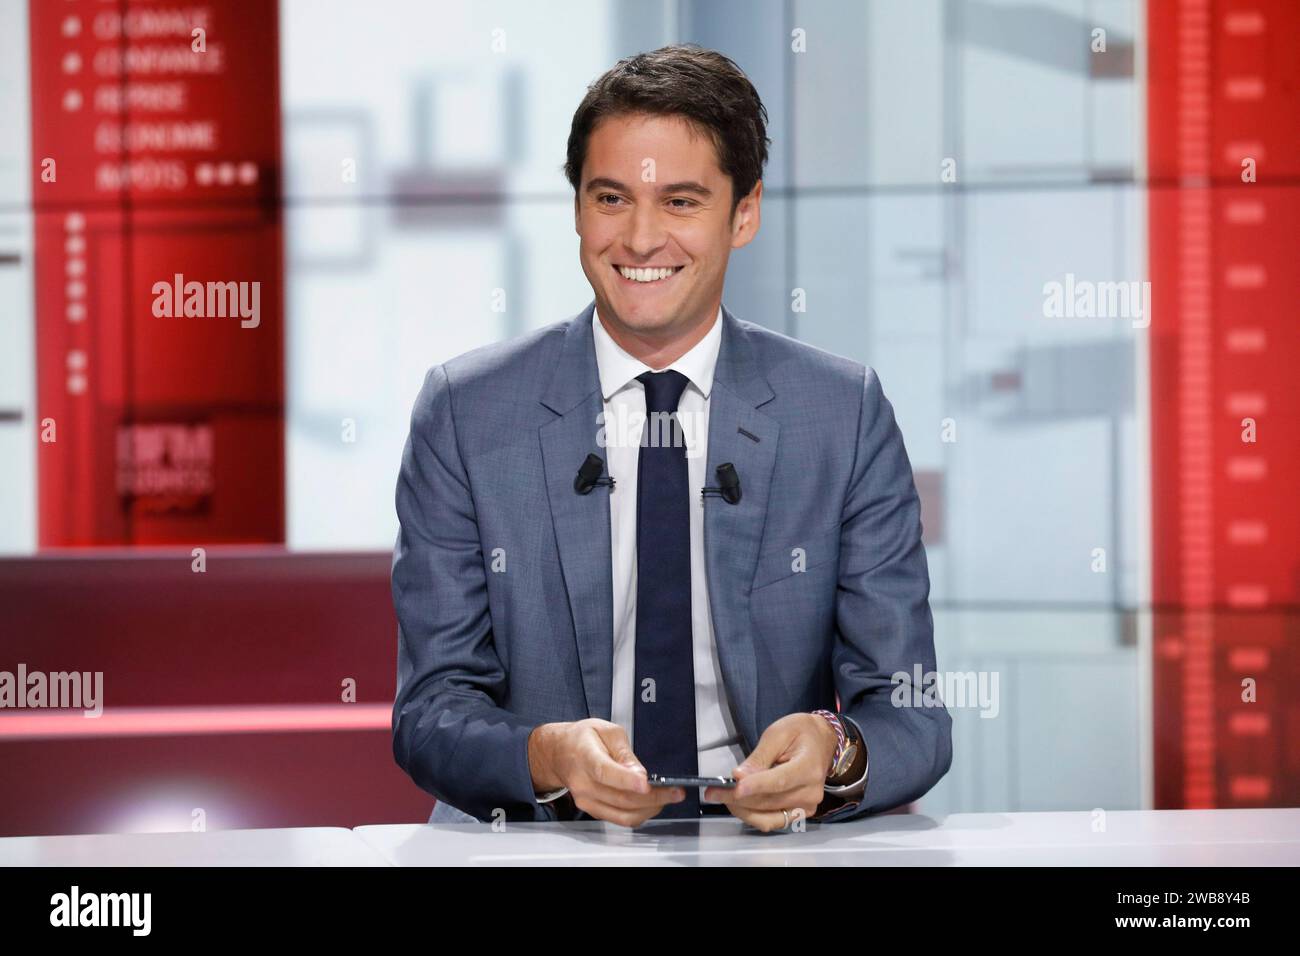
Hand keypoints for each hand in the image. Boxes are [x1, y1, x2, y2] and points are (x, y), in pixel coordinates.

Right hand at [528, 719, 685, 826]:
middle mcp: (583, 783)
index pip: (605, 772)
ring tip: (668, 797)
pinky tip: (652, 803)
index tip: (647, 784)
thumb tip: (640, 774)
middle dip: (654, 797)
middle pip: (621, 798)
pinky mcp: (592, 810)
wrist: (559, 752)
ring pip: (623, 814)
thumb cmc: (582, 739)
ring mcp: (586, 800)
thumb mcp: (606, 730)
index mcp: (585, 756)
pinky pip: (619, 819)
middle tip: (675, 791)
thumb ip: (625, 752)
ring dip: (650, 809)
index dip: (627, 780)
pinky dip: (640, 814)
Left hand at [703, 713, 837, 831]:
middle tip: (712, 791)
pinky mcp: (801, 814)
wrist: (823, 741)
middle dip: (736, 798)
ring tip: (721, 796)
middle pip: (768, 802)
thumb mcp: (778, 734)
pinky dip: (752, 815)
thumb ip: (759, 757)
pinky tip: (738, 803)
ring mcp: (807, 806)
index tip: (733, 787)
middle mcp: (811, 792)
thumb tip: (739, 776)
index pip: (779, 781)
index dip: (755, 786)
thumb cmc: (800, 732)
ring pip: (767, 817)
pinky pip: (772, 822)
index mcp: (809, 767)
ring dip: (741, 809)